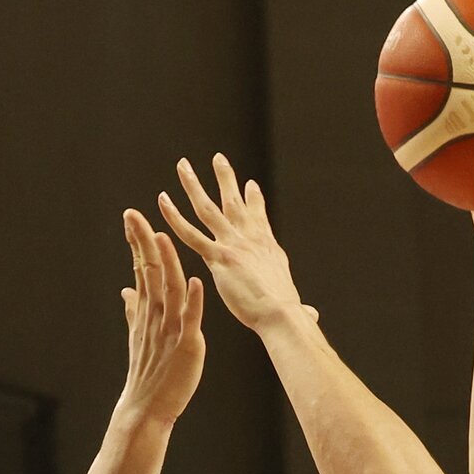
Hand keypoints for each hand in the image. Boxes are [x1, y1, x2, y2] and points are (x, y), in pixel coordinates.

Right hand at [116, 210, 204, 428]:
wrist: (147, 408)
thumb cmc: (148, 373)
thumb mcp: (139, 336)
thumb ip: (134, 310)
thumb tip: (126, 290)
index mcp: (147, 311)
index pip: (141, 269)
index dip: (137, 243)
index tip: (131, 217)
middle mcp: (155, 316)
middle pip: (149, 273)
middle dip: (143, 243)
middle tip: (136, 215)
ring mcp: (169, 329)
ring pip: (167, 290)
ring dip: (166, 263)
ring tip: (163, 236)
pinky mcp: (186, 345)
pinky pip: (189, 320)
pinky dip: (192, 301)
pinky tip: (194, 281)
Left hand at [159, 155, 305, 332]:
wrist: (280, 313)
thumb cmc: (287, 315)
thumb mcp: (295, 304)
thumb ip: (299, 307)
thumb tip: (310, 315)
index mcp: (267, 246)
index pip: (259, 216)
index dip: (254, 199)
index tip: (249, 185)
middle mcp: (250, 238)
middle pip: (234, 201)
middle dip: (226, 178)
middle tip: (218, 158)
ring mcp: (233, 244)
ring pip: (207, 208)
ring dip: (193, 184)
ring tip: (182, 165)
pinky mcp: (218, 258)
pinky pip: (190, 234)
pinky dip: (175, 217)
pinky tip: (163, 201)